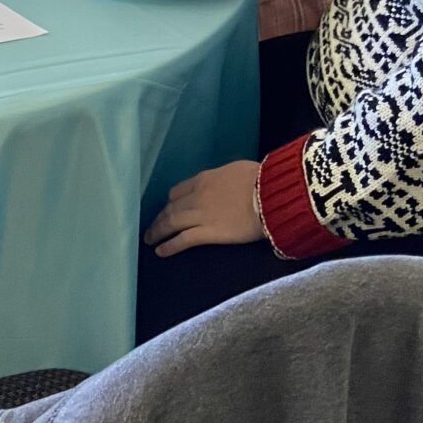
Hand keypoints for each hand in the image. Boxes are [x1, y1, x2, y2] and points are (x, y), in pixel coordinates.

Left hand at [143, 161, 263, 255]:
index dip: (170, 202)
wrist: (272, 194)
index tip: (167, 209)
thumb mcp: (238, 171)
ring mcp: (201, 214)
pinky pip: (183, 239)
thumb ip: (226, 179)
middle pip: (171, 207)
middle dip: (159, 218)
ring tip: (150, 240)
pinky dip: (169, 246)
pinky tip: (161, 252)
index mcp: (205, 178)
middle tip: (152, 227)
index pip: (178, 191)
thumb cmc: (263, 180)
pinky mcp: (210, 233)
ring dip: (158, 231)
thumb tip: (228, 183)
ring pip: (171, 222)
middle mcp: (197, 195)